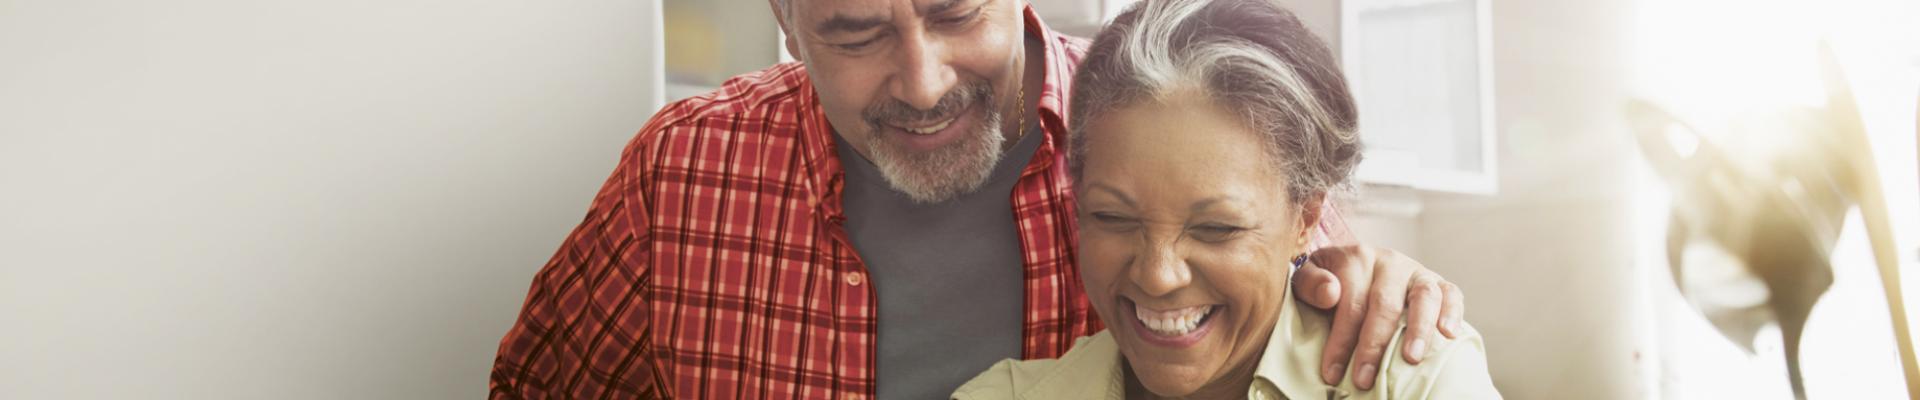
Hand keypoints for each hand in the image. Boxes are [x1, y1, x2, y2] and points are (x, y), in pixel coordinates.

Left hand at [1292, 245, 1464, 389]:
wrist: (1356, 265)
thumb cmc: (1330, 283)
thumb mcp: (1308, 279)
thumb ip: (1309, 284)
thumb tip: (1330, 293)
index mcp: (1355, 258)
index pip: (1350, 302)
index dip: (1341, 340)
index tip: (1331, 372)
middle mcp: (1389, 261)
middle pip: (1384, 304)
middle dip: (1373, 345)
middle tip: (1364, 378)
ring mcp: (1415, 271)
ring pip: (1423, 296)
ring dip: (1418, 329)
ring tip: (1411, 359)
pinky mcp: (1437, 282)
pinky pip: (1451, 293)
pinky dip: (1453, 312)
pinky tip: (1449, 335)